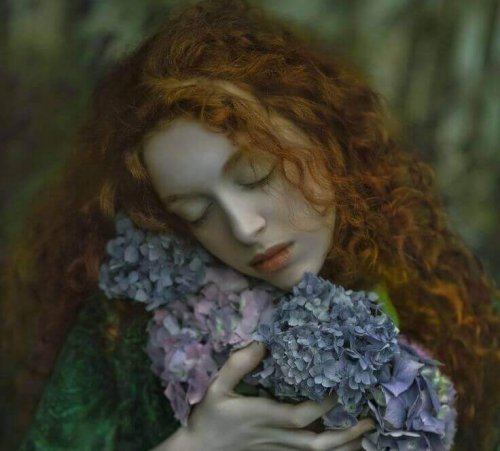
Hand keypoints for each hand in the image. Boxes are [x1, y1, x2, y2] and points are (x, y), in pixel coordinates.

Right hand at [159, 342, 374, 450]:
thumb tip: (262, 344)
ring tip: (366, 434)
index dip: (324, 405)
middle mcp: (276, 435)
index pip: (301, 415)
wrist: (199, 450)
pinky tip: (343, 445)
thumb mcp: (216, 387)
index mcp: (263, 416)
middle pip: (317, 441)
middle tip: (369, 419)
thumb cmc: (208, 417)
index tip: (344, 387)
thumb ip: (237, 365)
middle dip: (346, 433)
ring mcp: (278, 448)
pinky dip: (328, 450)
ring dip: (343, 445)